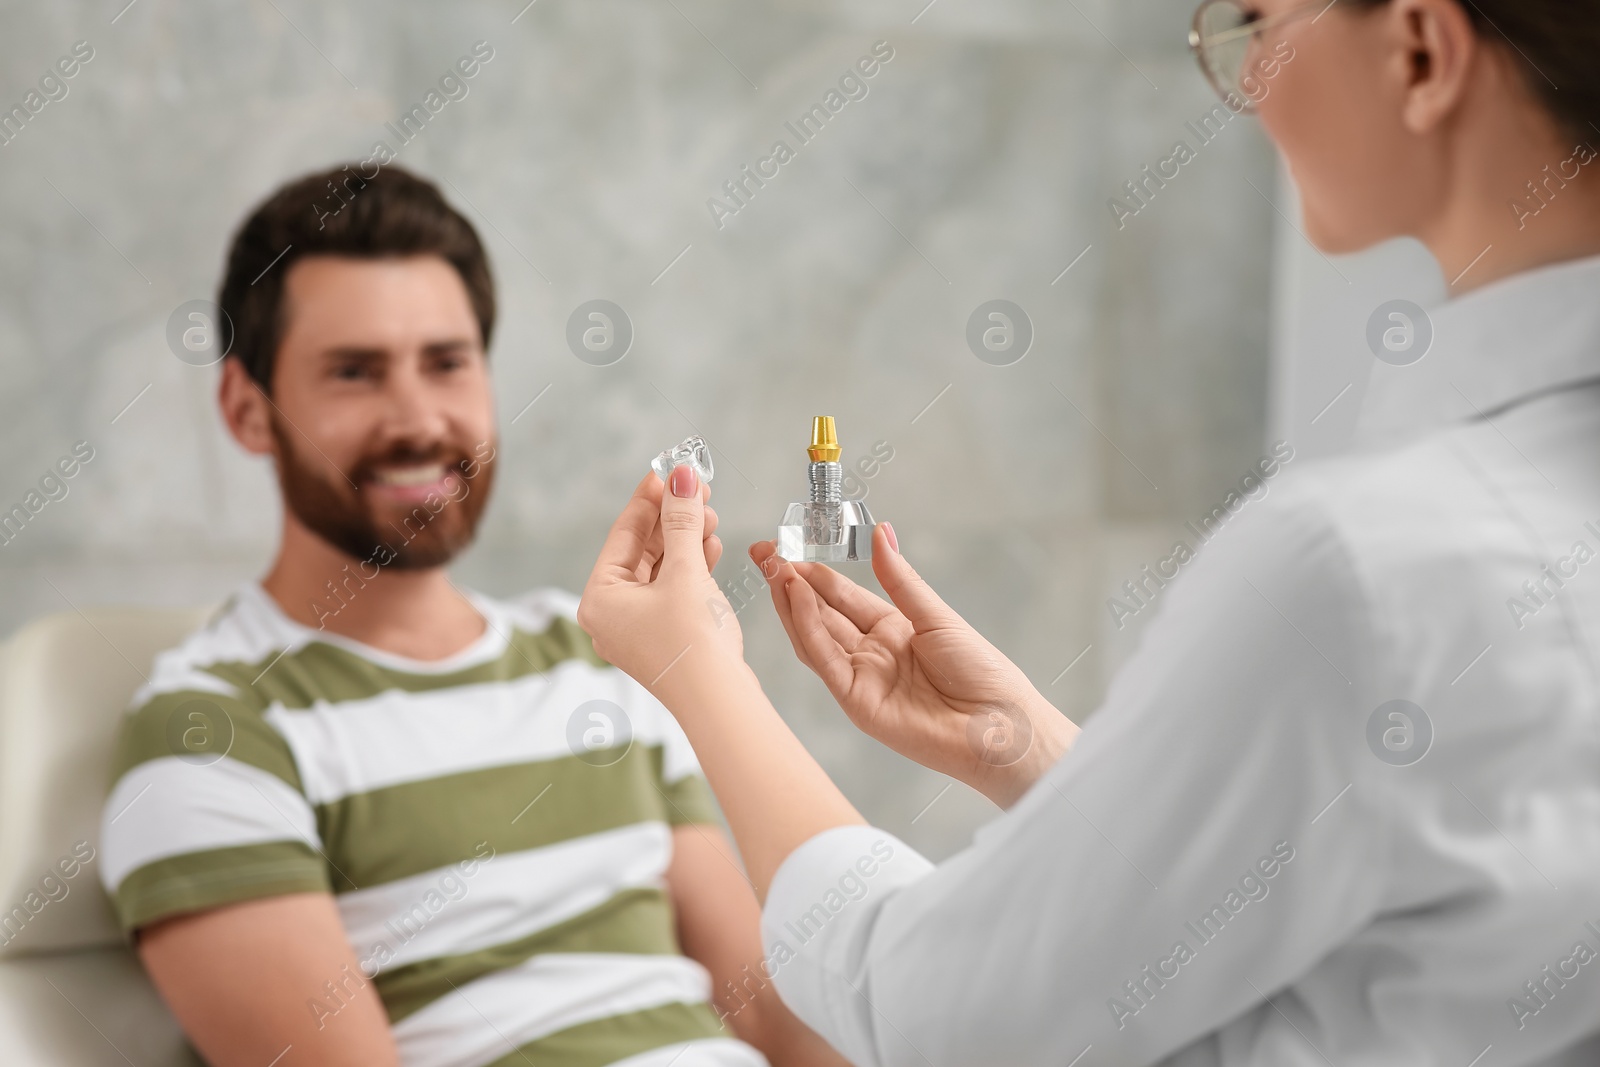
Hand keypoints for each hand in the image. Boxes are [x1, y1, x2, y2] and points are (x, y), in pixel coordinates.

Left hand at [577, 466, 740, 687]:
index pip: (623, 533)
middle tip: (699, 491)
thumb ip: (682, 520)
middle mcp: (609, 615)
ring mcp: (635, 629)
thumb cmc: (695, 641)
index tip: (670, 470)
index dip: (650, 497)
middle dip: (672, 519)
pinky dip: (691, 568)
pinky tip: (711, 549)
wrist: (721, 702)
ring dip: (685, 541)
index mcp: (599, 598)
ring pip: (659, 570)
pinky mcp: (662, 638)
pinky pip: (671, 591)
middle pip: (640, 550)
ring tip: (710, 518)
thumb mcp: (687, 571)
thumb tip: (681, 476)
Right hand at [750, 525, 1077, 806]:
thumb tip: (880, 531)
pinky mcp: (856, 702)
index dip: (812, 571)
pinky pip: (824, 660)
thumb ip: (899, 578)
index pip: (841, 595)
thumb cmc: (981, 672)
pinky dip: (806, 628)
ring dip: (790, 602)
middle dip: (790, 582)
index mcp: (892, 630)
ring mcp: (861, 679)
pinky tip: (794, 597)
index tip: (788, 544)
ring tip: (773, 567)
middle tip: (764, 552)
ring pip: (814, 636)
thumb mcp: (936, 615)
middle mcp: (870, 653)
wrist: (1000, 725)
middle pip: (820, 614)